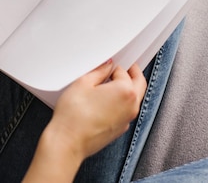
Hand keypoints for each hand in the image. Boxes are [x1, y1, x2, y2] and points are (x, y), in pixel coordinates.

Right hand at [23, 61, 146, 181]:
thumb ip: (98, 71)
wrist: (69, 142)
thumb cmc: (74, 115)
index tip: (108, 64)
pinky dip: (121, 103)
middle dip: (132, 73)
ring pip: (134, 99)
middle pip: (139, 84)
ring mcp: (126, 120)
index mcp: (125, 91)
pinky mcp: (119, 129)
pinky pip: (125, 112)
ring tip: (112, 83)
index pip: (124, 71)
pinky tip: (105, 101)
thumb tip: (106, 67)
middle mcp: (131, 106)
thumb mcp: (83, 83)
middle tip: (124, 67)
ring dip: (128, 89)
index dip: (114, 66)